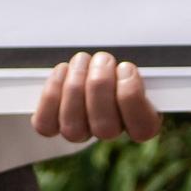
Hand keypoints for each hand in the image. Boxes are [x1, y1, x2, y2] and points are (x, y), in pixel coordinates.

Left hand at [31, 51, 163, 144]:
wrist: (85, 66)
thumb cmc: (115, 63)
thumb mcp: (133, 62)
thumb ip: (137, 68)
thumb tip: (132, 64)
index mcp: (140, 122)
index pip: (143, 128)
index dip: (131, 95)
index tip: (126, 68)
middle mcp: (109, 132)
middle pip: (105, 126)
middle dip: (101, 85)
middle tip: (102, 59)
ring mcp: (80, 132)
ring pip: (73, 126)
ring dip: (76, 85)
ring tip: (82, 61)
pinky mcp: (52, 126)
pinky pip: (47, 123)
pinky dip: (52, 94)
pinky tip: (62, 72)